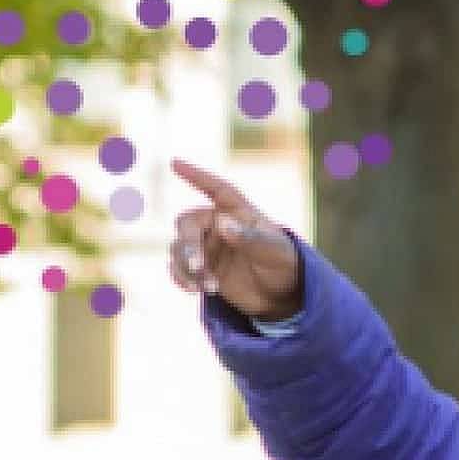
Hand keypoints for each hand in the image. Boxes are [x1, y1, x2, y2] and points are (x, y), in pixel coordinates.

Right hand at [168, 158, 303, 321]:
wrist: (282, 297)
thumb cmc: (284, 264)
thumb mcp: (274, 252)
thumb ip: (250, 238)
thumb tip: (222, 224)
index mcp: (239, 212)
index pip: (216, 189)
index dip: (195, 175)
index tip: (175, 162)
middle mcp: (218, 225)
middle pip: (187, 223)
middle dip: (188, 244)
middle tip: (198, 266)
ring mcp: (208, 247)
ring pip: (179, 248)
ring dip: (187, 266)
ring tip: (207, 285)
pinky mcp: (202, 269)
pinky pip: (179, 268)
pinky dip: (181, 278)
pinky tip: (195, 289)